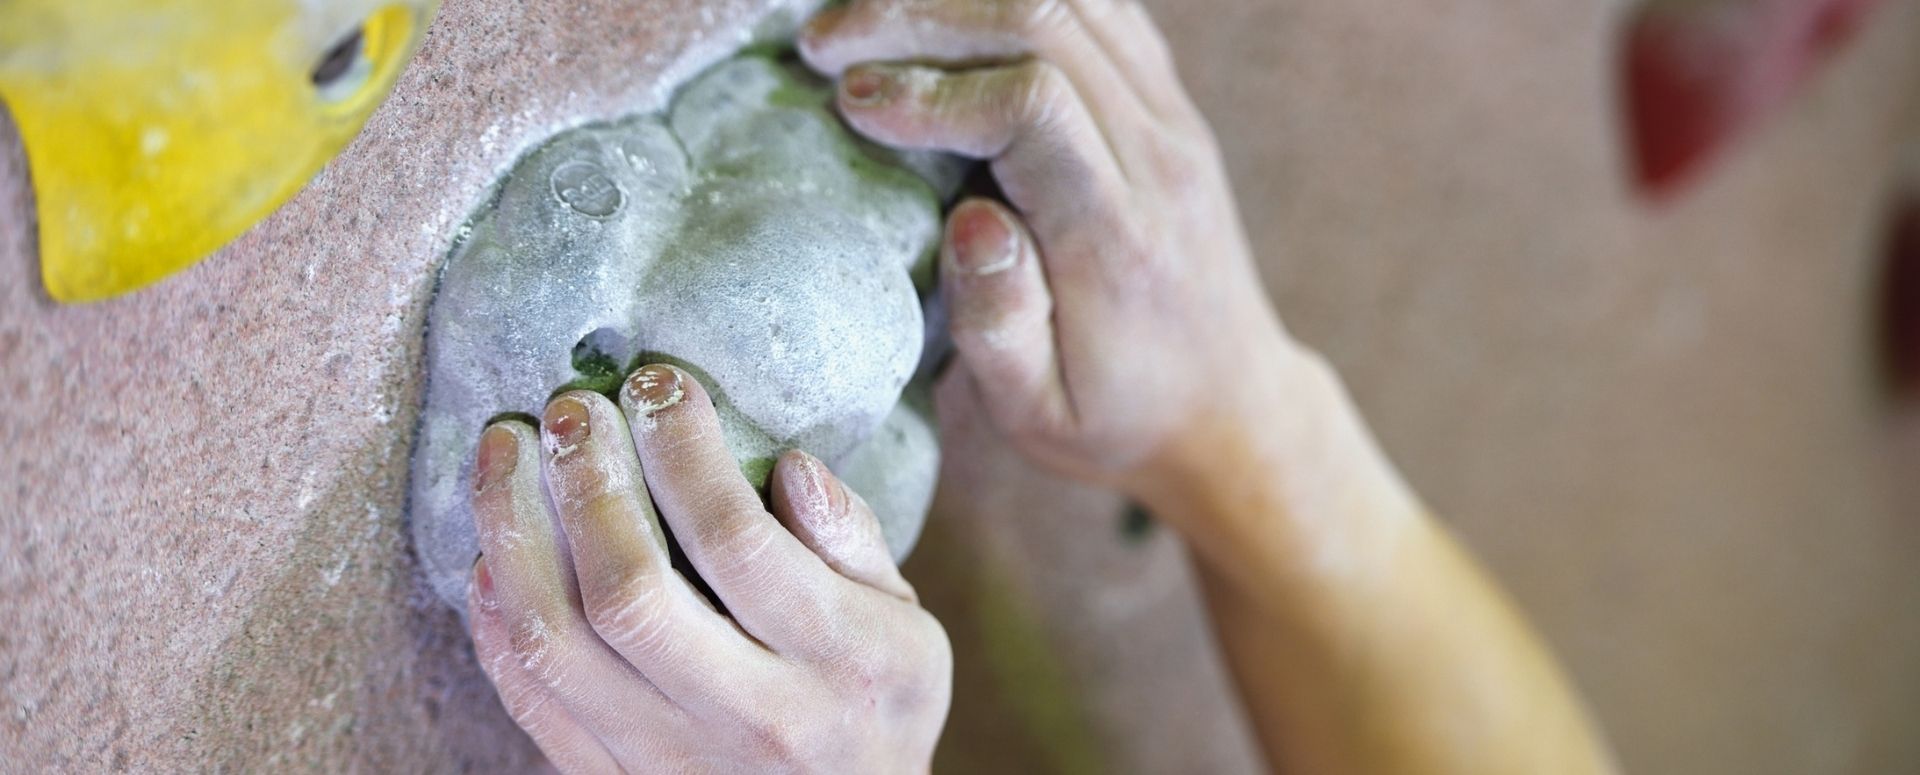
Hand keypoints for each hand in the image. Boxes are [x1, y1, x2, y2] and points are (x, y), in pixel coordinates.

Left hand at [466, 364, 950, 772]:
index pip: (739, 543)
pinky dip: (494, 618)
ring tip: (505, 451)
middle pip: (632, 595)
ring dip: (514, 532)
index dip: (685, 452)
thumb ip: (854, 541)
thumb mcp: (908, 626)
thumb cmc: (876, 705)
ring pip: (557, 643)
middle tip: (571, 408)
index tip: (660, 385)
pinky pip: (529, 699)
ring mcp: (672, 760)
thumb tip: (791, 467)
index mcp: (837, 662)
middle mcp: (750, 718)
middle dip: (588, 482)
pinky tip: (492, 548)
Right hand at [801, 0, 1304, 497]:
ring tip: (865, 21)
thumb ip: (1000, 327)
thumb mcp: (1040, 415)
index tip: (848, 105)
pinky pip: (1099, 8)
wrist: (1227, 407)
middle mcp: (1158, 158)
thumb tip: (970, 219)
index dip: (932, 91)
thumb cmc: (1115, 418)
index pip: (1032, 107)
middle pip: (1045, 23)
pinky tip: (944, 17)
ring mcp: (1173, 119)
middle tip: (821, 44)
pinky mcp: (1169, 102)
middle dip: (919, 16)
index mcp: (1118, 239)